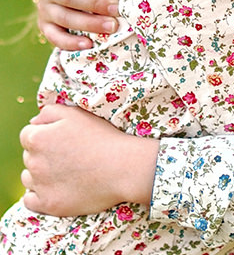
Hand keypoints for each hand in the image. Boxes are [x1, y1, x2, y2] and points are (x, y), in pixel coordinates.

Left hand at [20, 104, 157, 215]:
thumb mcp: (77, 113)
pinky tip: (57, 187)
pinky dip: (39, 194)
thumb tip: (33, 122)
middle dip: (43, 154)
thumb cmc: (102, 137)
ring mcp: (39, 185)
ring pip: (28, 178)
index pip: (27, 135)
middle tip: (69, 153)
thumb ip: (49, 112)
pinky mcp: (48, 204)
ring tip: (67, 170)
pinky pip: (29, 200)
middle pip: (29, 156)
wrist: (122, 167)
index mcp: (37, 138)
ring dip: (40, 174)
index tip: (61, 138)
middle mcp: (33, 162)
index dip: (44, 134)